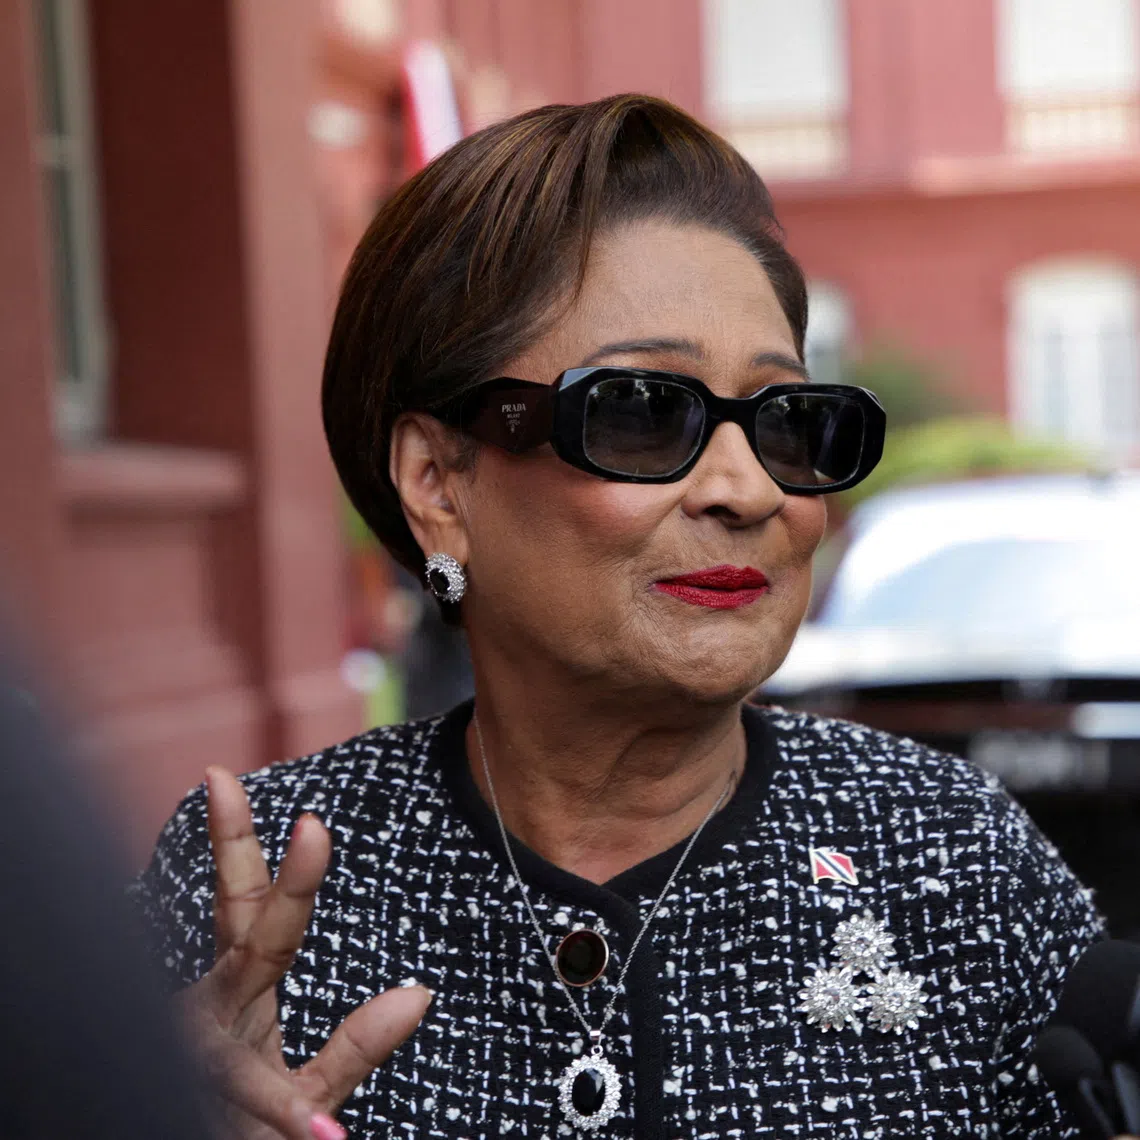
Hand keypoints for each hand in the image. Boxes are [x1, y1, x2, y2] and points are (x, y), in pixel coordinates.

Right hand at [178, 766, 430, 1138]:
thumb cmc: (241, 1130)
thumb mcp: (309, 1088)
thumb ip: (358, 1046)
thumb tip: (421, 994)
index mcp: (239, 994)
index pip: (242, 904)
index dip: (234, 838)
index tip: (220, 774)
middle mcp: (213, 1012)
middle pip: (241, 926)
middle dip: (251, 863)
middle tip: (296, 816)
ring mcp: (199, 1056)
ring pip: (237, 1009)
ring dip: (278, 974)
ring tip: (317, 952)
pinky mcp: (203, 1105)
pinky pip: (255, 1101)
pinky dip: (285, 1115)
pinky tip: (315, 1132)